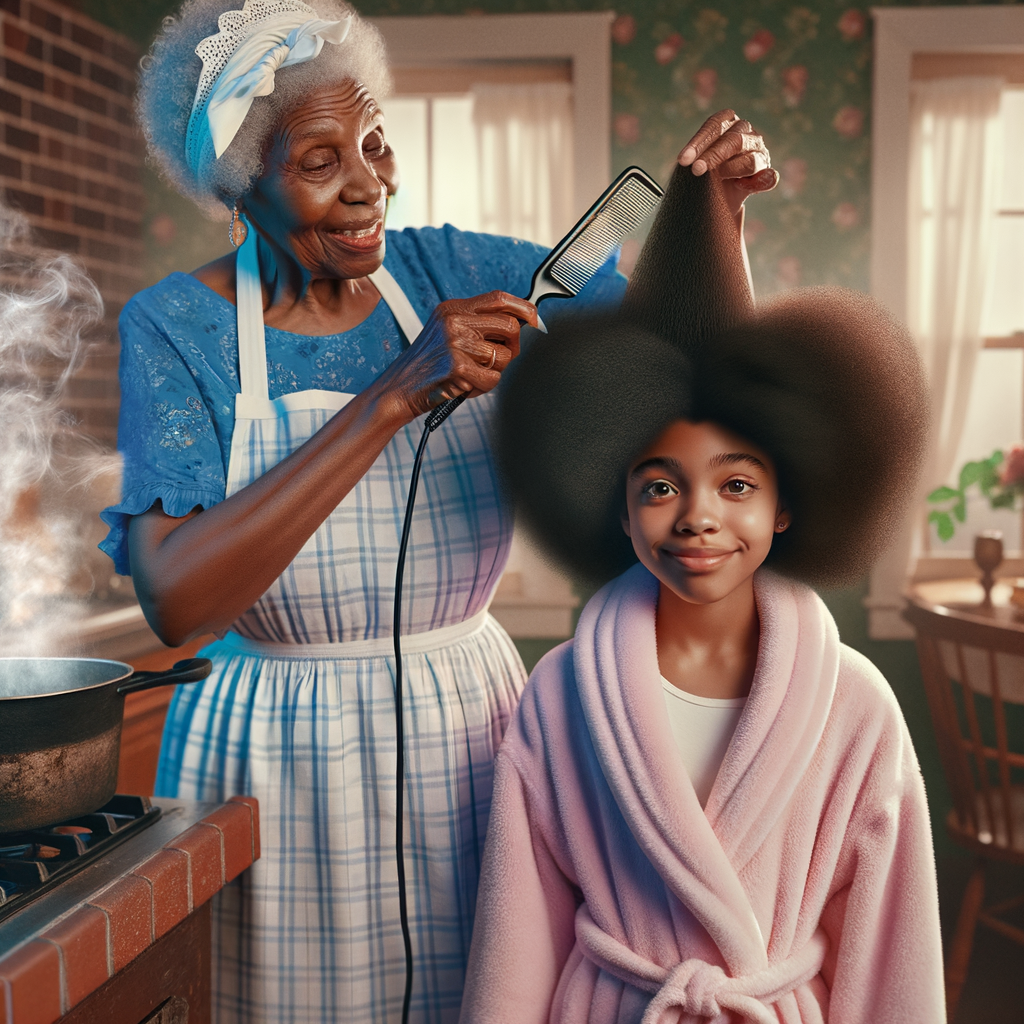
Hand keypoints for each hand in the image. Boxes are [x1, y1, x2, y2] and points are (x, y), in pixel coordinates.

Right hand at [377, 290, 537, 421]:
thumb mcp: (448, 333)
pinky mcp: (456, 367)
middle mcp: (454, 321)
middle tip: (498, 360)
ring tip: (471, 375)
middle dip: (512, 348)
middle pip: (510, 327)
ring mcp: (455, 343)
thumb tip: (522, 325)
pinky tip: (465, 386)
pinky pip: (493, 379)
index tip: (536, 319)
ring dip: (493, 372)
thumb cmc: (429, 366)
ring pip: (503, 356)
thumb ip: (478, 325)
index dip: (524, 307)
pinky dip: (483, 388)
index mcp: (453, 309)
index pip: (499, 298)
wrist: (398, 389)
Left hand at [677, 110, 777, 215]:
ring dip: (730, 170)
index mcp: (727, 122)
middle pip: (733, 140)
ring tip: (715, 179)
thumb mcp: (696, 161)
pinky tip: (742, 185)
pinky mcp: (766, 172)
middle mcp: (745, 133)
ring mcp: (758, 151)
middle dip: (712, 156)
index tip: (683, 160)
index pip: (715, 124)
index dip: (698, 142)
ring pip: (750, 159)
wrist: (717, 195)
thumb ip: (696, 157)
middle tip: (696, 170)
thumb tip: (687, 161)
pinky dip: (760, 182)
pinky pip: (768, 177)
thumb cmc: (704, 173)